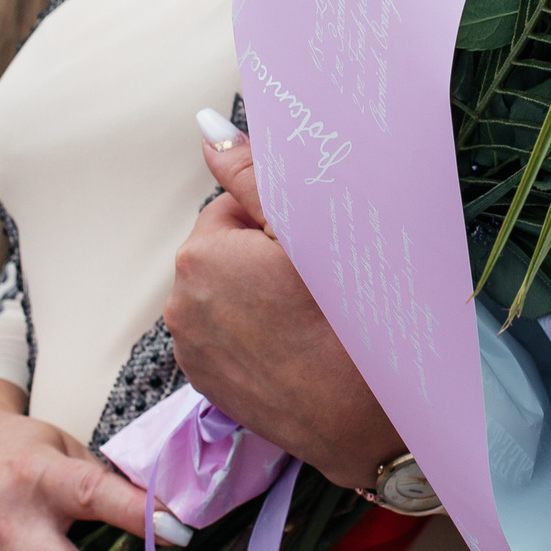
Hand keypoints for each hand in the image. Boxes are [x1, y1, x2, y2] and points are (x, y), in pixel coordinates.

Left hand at [165, 134, 401, 490]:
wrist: (370, 423)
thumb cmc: (348, 320)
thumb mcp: (307, 234)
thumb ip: (250, 176)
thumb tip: (206, 128)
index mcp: (200, 256)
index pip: (234, 207)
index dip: (278, 225)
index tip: (313, 253)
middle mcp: (180, 304)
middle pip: (226, 253)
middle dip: (262, 260)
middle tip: (316, 288)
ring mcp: (192, 351)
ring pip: (228, 295)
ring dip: (258, 298)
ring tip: (308, 321)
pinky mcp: (208, 387)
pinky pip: (228, 337)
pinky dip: (255, 336)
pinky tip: (294, 348)